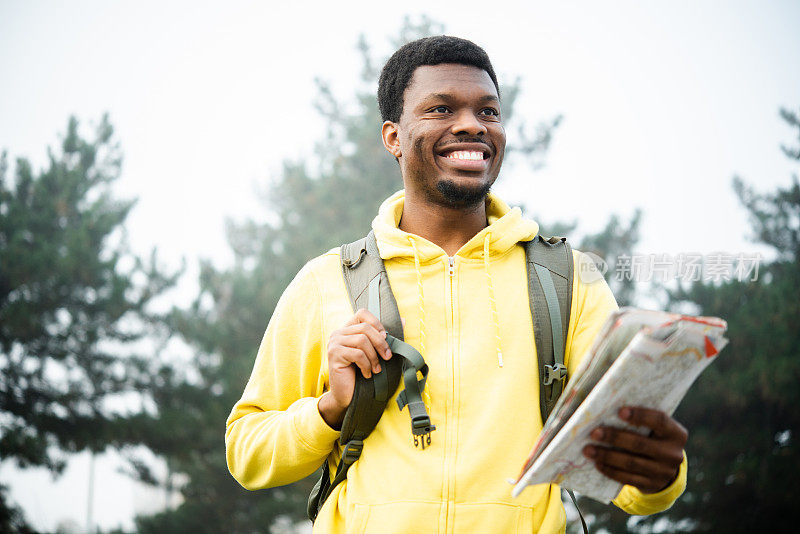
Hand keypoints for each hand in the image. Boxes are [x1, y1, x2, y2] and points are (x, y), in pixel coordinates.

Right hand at [318, 309, 392, 428]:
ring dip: (373, 357)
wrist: (346, 395)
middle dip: (380, 343)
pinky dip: (366, 365)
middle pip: (365, 328)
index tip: (385, 338)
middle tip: (387, 357)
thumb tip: (403, 320)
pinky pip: (357, 354)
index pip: (362, 313)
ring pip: (362, 340)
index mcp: (347, 329)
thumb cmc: (361, 373)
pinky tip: (367, 374)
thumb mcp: (375, 352)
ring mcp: (334, 343)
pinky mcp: (334, 355)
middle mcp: (338, 333)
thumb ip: (385, 337)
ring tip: (376, 369)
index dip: (376, 323)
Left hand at [582, 407, 687, 493]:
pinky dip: (610, 470)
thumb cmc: (652, 438)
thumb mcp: (654, 429)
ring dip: (607, 456)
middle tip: (594, 433)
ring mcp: (663, 472)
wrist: (664, 469)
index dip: (640, 415)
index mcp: (676, 433)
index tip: (619, 411)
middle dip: (615, 437)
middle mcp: (673, 454)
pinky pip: (628, 478)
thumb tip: (605, 409)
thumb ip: (639, 420)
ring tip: (588, 450)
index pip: (660, 421)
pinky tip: (597, 464)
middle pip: (640, 444)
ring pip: (631, 463)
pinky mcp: (651, 485)